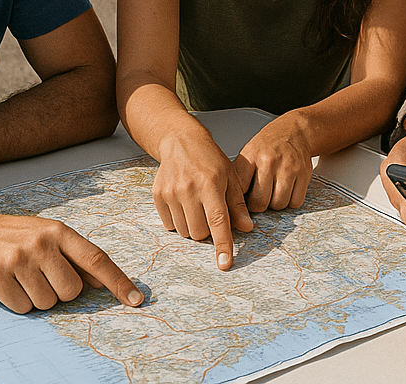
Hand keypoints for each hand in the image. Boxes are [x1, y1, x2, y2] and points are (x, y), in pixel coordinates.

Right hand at [0, 209, 144, 313]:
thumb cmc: (19, 237)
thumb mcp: (50, 237)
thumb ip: (76, 258)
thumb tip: (102, 282)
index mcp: (59, 231)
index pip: (96, 258)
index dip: (118, 281)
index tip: (135, 299)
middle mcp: (41, 244)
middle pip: (71, 291)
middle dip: (60, 291)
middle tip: (42, 275)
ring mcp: (18, 260)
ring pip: (47, 303)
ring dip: (37, 297)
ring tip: (23, 277)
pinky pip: (23, 308)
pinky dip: (18, 302)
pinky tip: (8, 283)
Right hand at [154, 131, 254, 270]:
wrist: (181, 141)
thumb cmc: (209, 159)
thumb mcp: (230, 176)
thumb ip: (238, 204)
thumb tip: (247, 228)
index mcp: (210, 184)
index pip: (218, 221)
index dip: (223, 245)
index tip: (224, 264)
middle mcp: (189, 189)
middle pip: (199, 233)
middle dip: (208, 232)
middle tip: (210, 213)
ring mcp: (171, 193)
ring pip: (184, 232)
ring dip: (193, 227)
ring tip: (197, 206)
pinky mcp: (158, 196)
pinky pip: (169, 225)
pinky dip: (179, 221)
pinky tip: (184, 204)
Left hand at [234, 117, 313, 212]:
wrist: (295, 130)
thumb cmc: (270, 144)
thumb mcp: (249, 152)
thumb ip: (240, 174)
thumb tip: (233, 199)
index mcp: (252, 156)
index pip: (241, 189)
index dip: (241, 199)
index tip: (243, 199)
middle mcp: (269, 161)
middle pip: (260, 202)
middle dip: (258, 205)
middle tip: (259, 197)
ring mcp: (288, 167)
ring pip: (279, 204)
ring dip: (275, 203)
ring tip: (274, 191)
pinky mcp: (304, 173)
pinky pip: (295, 202)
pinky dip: (291, 201)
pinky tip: (287, 190)